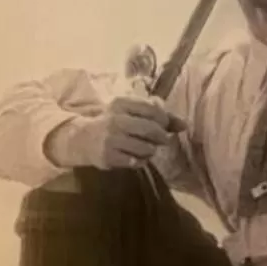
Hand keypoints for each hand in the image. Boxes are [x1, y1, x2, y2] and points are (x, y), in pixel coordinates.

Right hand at [48, 95, 183, 170]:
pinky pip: (135, 161)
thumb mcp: (130, 112)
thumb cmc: (112, 123)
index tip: (165, 125)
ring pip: (146, 148)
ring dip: (151, 151)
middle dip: (161, 137)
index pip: (153, 110)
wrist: (81, 138)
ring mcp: (111, 139)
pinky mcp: (108, 156)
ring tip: (147, 149)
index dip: (165, 119)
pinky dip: (140, 161)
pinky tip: (135, 157)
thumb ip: (157, 115)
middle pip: (151, 129)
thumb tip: (184, 124)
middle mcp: (116, 119)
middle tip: (162, 140)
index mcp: (122, 103)